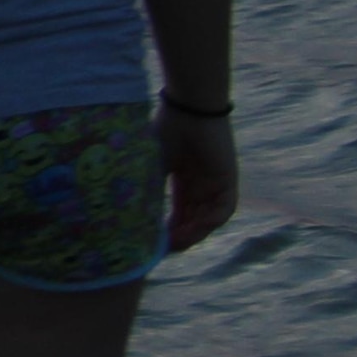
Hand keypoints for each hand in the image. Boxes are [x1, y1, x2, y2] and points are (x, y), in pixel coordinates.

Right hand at [160, 104, 239, 253]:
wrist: (188, 107)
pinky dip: (210, 222)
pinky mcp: (228, 179)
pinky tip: (195, 228)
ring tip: (176, 243)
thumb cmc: (166, 128)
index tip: (152, 242)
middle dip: (179, 237)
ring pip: (208, 219)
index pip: (178, 214)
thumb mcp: (151, 164)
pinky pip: (224, 209)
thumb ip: (147, 187)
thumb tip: (128, 213)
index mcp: (183, 180)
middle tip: (162, 249)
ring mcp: (216, 183)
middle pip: (193, 220)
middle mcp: (201, 185)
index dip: (166, 230)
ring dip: (194, 233)